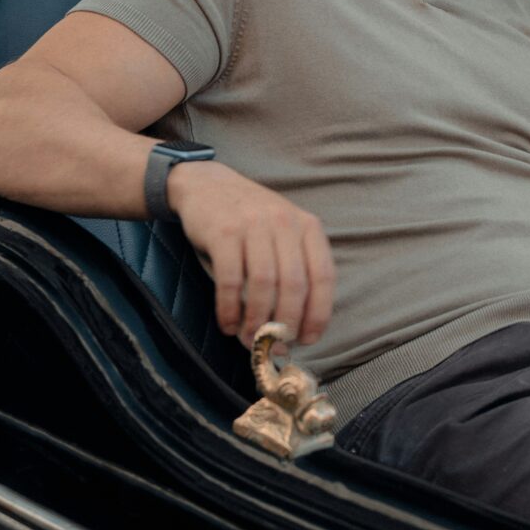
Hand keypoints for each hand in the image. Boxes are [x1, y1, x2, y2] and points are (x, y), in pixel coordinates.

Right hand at [167, 160, 336, 346]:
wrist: (205, 184)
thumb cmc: (249, 220)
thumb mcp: (282, 232)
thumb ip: (293, 269)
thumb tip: (295, 330)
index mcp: (307, 225)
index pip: (324, 276)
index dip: (318, 313)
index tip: (307, 339)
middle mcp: (284, 222)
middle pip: (294, 284)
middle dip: (286, 323)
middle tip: (274, 345)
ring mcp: (253, 224)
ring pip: (264, 284)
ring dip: (257, 320)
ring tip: (249, 339)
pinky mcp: (223, 232)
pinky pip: (230, 280)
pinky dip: (229, 309)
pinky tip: (227, 323)